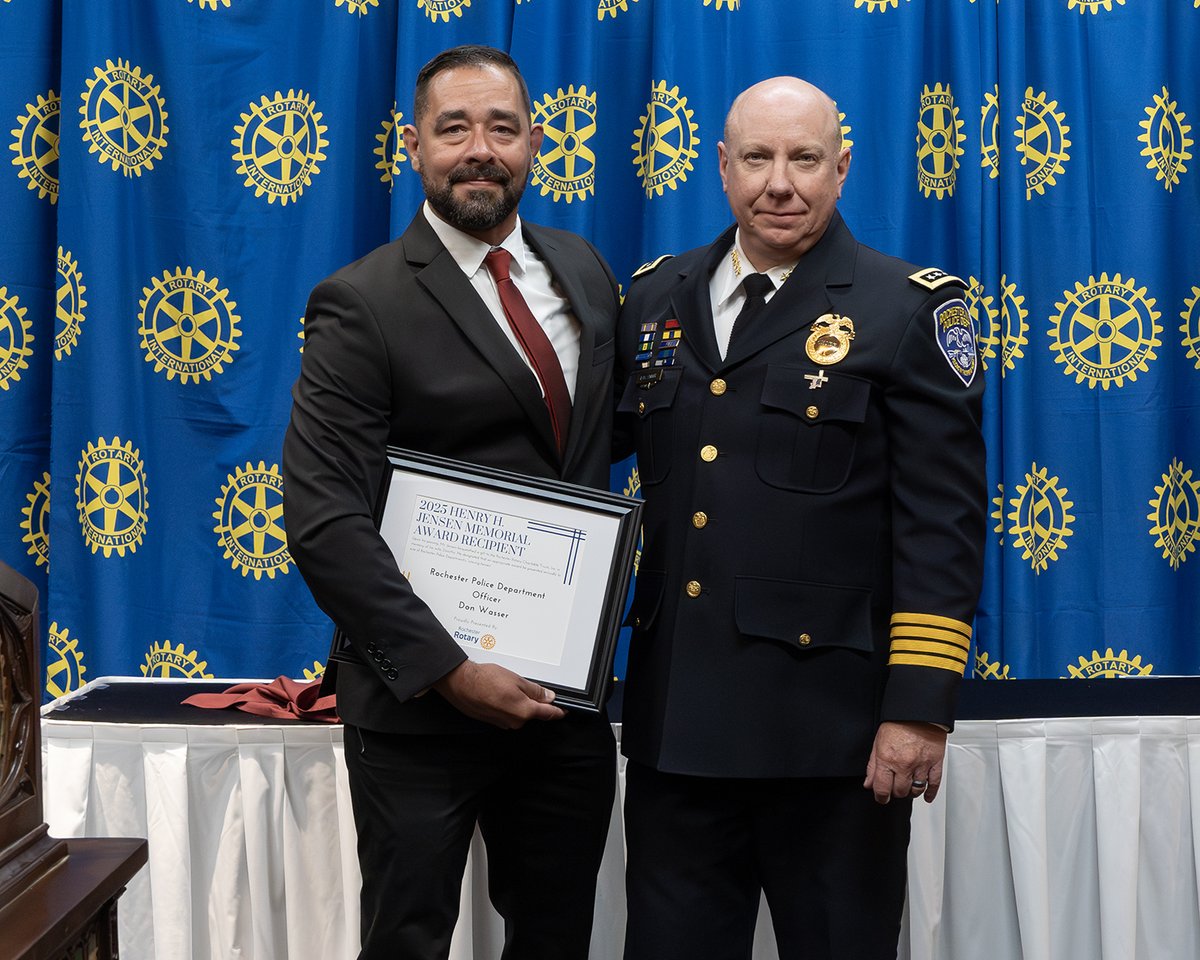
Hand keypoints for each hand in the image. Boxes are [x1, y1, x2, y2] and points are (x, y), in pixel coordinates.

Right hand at [432, 660, 565, 728]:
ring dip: (518, 703)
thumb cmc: (485, 680)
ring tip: (506, 687)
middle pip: (533, 713)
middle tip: (523, 685)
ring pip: (519, 713)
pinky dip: (507, 705)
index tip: (565, 710)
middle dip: (533, 701)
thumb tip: (548, 697)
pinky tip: (498, 694)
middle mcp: (514, 721)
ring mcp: (503, 723)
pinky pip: (507, 714)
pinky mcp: (493, 722)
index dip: (559, 711)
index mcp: (524, 711)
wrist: (460, 683)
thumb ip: (535, 691)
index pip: (548, 714)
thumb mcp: (516, 679)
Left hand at [863, 721, 946, 804]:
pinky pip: (934, 784)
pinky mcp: (935, 763)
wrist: (918, 712)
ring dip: (911, 792)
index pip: (882, 789)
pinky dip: (930, 793)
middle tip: (894, 788)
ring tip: (908, 786)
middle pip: (900, 792)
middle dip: (895, 793)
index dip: (880, 797)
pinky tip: (926, 796)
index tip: (881, 798)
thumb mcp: (877, 742)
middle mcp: (904, 764)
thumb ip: (872, 765)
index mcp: (887, 759)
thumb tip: (869, 783)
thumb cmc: (897, 724)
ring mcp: (921, 765)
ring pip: (916, 791)